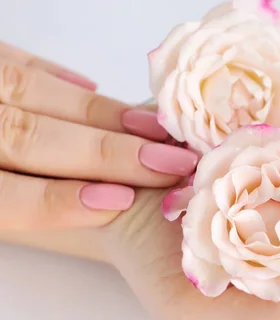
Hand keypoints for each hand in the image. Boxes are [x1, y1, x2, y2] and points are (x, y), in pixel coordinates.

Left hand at [0, 41, 197, 230]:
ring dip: (99, 112)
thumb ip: (13, 207)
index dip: (59, 202)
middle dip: (107, 152)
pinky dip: (53, 73)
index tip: (120, 202)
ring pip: (28, 91)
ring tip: (154, 126)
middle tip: (172, 162)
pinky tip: (88, 87)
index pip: (5, 198)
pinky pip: (12, 59)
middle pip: (29, 139)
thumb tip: (98, 209)